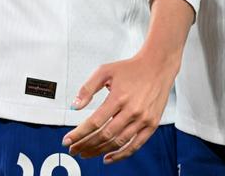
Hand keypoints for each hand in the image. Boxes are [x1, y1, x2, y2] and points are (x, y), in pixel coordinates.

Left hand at [61, 51, 177, 163]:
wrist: (157, 67)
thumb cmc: (131, 68)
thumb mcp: (105, 71)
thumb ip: (88, 88)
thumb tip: (75, 106)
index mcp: (118, 97)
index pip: (94, 122)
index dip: (79, 134)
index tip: (68, 140)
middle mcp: (131, 110)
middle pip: (104, 135)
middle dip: (86, 145)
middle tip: (74, 149)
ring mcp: (143, 119)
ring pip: (118, 142)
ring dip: (99, 151)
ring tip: (86, 153)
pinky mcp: (151, 125)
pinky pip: (135, 145)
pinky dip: (121, 155)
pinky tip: (108, 157)